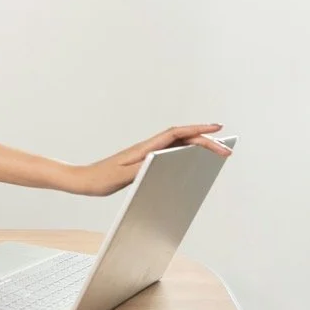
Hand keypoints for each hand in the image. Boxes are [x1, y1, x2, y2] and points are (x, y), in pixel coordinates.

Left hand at [70, 123, 231, 196]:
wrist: (82, 180)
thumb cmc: (100, 179)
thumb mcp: (121, 176)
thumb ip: (142, 168)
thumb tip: (164, 160)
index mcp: (145, 148)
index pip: (177, 134)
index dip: (198, 129)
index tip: (218, 130)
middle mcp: (147, 148)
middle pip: (182, 137)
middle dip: (206, 140)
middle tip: (227, 149)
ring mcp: (145, 154)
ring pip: (177, 144)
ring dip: (197, 144)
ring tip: (217, 149)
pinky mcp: (142, 161)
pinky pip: (170, 153)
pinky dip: (186, 152)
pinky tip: (192, 158)